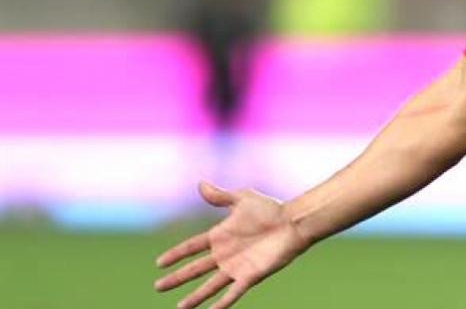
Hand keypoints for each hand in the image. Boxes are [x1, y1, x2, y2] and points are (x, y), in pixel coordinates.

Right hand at [155, 181, 309, 308]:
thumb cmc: (271, 209)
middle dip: (177, 278)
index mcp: (220, 236)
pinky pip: (234, 293)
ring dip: (195, 297)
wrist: (293, 222)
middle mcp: (225, 254)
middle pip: (195, 269)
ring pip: (210, 285)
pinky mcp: (250, 276)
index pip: (191, 247)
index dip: (176, 254)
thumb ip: (221, 196)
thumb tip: (200, 184)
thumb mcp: (242, 199)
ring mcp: (236, 267)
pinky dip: (222, 304)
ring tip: (180, 308)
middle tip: (158, 287)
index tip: (159, 263)